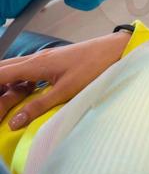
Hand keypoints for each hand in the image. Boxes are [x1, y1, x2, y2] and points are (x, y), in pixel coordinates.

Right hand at [0, 31, 129, 129]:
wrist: (113, 50)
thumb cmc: (92, 68)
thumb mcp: (65, 91)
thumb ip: (38, 106)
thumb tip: (13, 122)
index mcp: (36, 64)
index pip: (2, 73)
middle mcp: (37, 58)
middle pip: (5, 68)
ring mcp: (45, 59)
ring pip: (16, 69)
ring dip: (7, 83)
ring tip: (5, 102)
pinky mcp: (53, 62)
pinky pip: (28, 70)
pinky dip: (19, 81)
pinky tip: (23, 93)